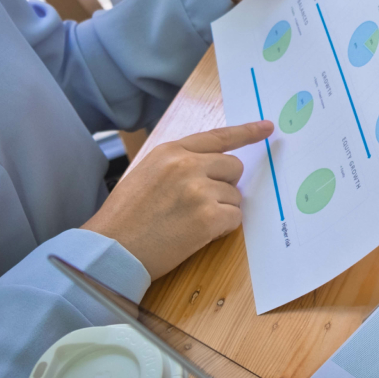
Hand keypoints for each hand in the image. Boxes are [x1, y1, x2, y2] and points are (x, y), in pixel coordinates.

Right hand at [82, 121, 272, 280]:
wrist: (112, 249)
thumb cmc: (125, 217)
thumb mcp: (146, 174)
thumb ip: (179, 164)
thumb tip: (212, 167)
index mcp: (171, 152)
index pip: (218, 137)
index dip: (246, 132)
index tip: (266, 127)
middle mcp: (187, 165)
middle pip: (234, 167)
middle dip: (225, 185)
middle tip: (201, 203)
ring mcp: (199, 191)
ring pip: (235, 196)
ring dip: (220, 210)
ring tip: (188, 221)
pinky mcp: (208, 217)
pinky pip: (234, 218)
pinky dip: (222, 228)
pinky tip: (196, 234)